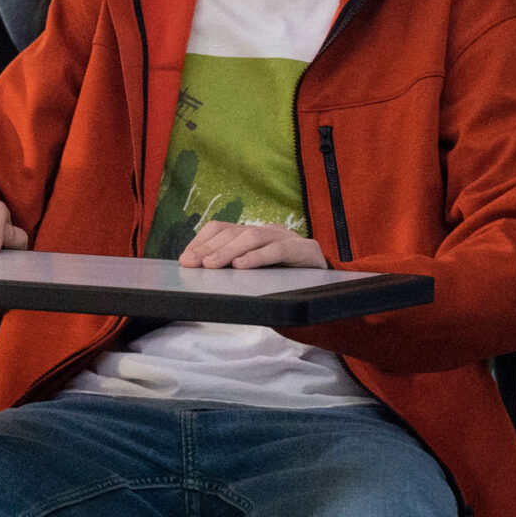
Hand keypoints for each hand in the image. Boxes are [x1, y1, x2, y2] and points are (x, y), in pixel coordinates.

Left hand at [179, 220, 326, 269]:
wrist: (330, 288)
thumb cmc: (283, 282)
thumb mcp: (252, 275)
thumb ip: (228, 269)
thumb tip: (194, 269)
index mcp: (253, 235)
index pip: (221, 228)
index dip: (201, 241)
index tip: (185, 259)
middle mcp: (269, 231)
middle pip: (234, 232)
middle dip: (210, 248)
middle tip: (192, 264)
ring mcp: (288, 238)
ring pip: (254, 237)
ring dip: (229, 251)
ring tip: (211, 265)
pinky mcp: (307, 251)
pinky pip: (279, 250)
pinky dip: (258, 257)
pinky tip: (242, 266)